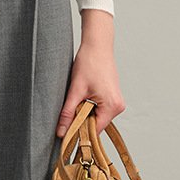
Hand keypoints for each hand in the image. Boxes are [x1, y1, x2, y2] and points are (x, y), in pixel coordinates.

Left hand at [57, 10, 123, 136]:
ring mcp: (116, 102)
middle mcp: (118, 106)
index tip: (65, 135)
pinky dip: (88, 107)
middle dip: (81, 121)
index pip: (95, 131)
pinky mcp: (112, 97)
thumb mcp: (75, 90)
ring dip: (84, 113)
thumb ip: (68, 113)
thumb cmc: (89, 62)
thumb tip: (61, 132)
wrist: (97, 44)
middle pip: (96, 124)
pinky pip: (99, 109)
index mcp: (112, 106)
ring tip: (76, 98)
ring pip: (96, 117)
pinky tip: (82, 96)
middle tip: (67, 112)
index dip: (79, 133)